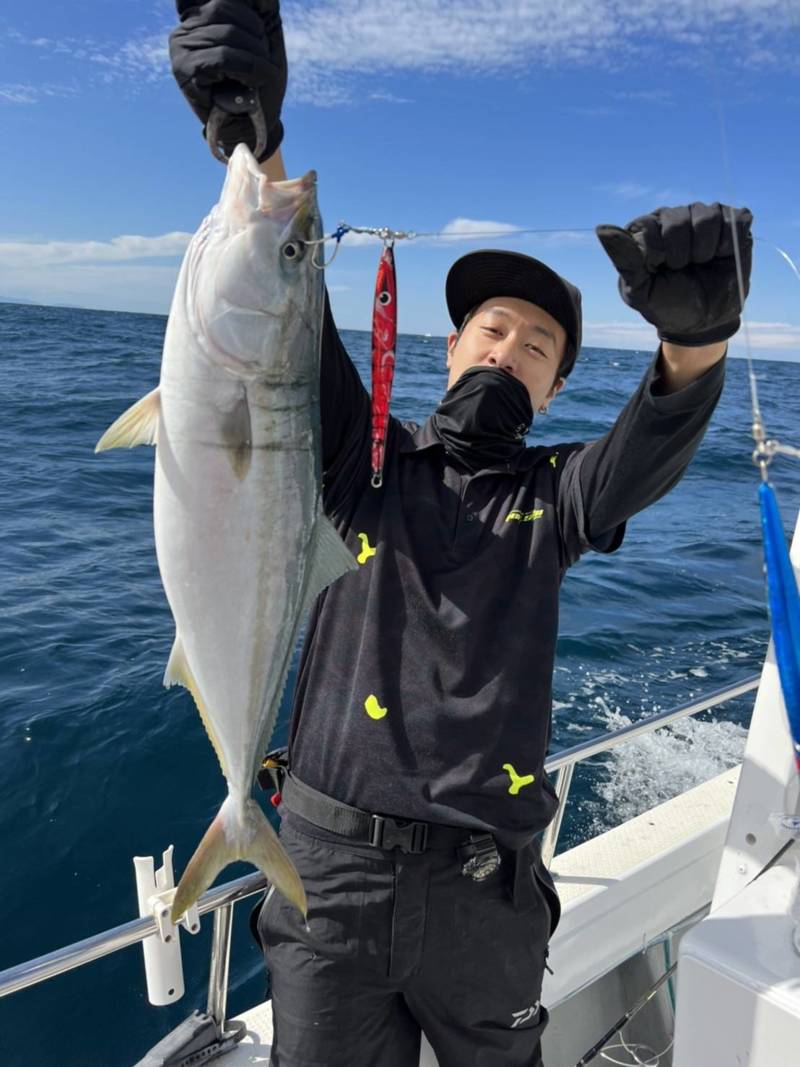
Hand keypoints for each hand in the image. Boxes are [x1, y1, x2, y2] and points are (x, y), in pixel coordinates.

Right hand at [169, 0, 286, 159]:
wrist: (251, 125)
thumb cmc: (257, 84)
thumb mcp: (261, 40)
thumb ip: (259, 11)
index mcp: (199, 18)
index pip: (225, 1)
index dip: (250, 17)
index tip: (261, 37)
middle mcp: (184, 30)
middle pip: (225, 12)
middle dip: (256, 39)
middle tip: (266, 64)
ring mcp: (180, 49)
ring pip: (227, 36)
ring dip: (256, 57)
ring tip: (263, 75)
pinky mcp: (184, 70)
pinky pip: (222, 58)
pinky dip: (248, 68)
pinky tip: (256, 81)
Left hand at [596, 202, 752, 346]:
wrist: (705, 322)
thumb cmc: (669, 305)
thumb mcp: (641, 291)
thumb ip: (625, 260)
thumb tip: (602, 229)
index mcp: (645, 232)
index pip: (647, 226)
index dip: (658, 252)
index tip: (661, 270)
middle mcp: (672, 218)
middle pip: (678, 219)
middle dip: (682, 253)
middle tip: (683, 269)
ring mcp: (702, 217)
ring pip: (706, 217)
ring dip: (705, 249)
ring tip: (702, 263)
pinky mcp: (731, 221)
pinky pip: (733, 219)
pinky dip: (728, 243)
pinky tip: (721, 255)